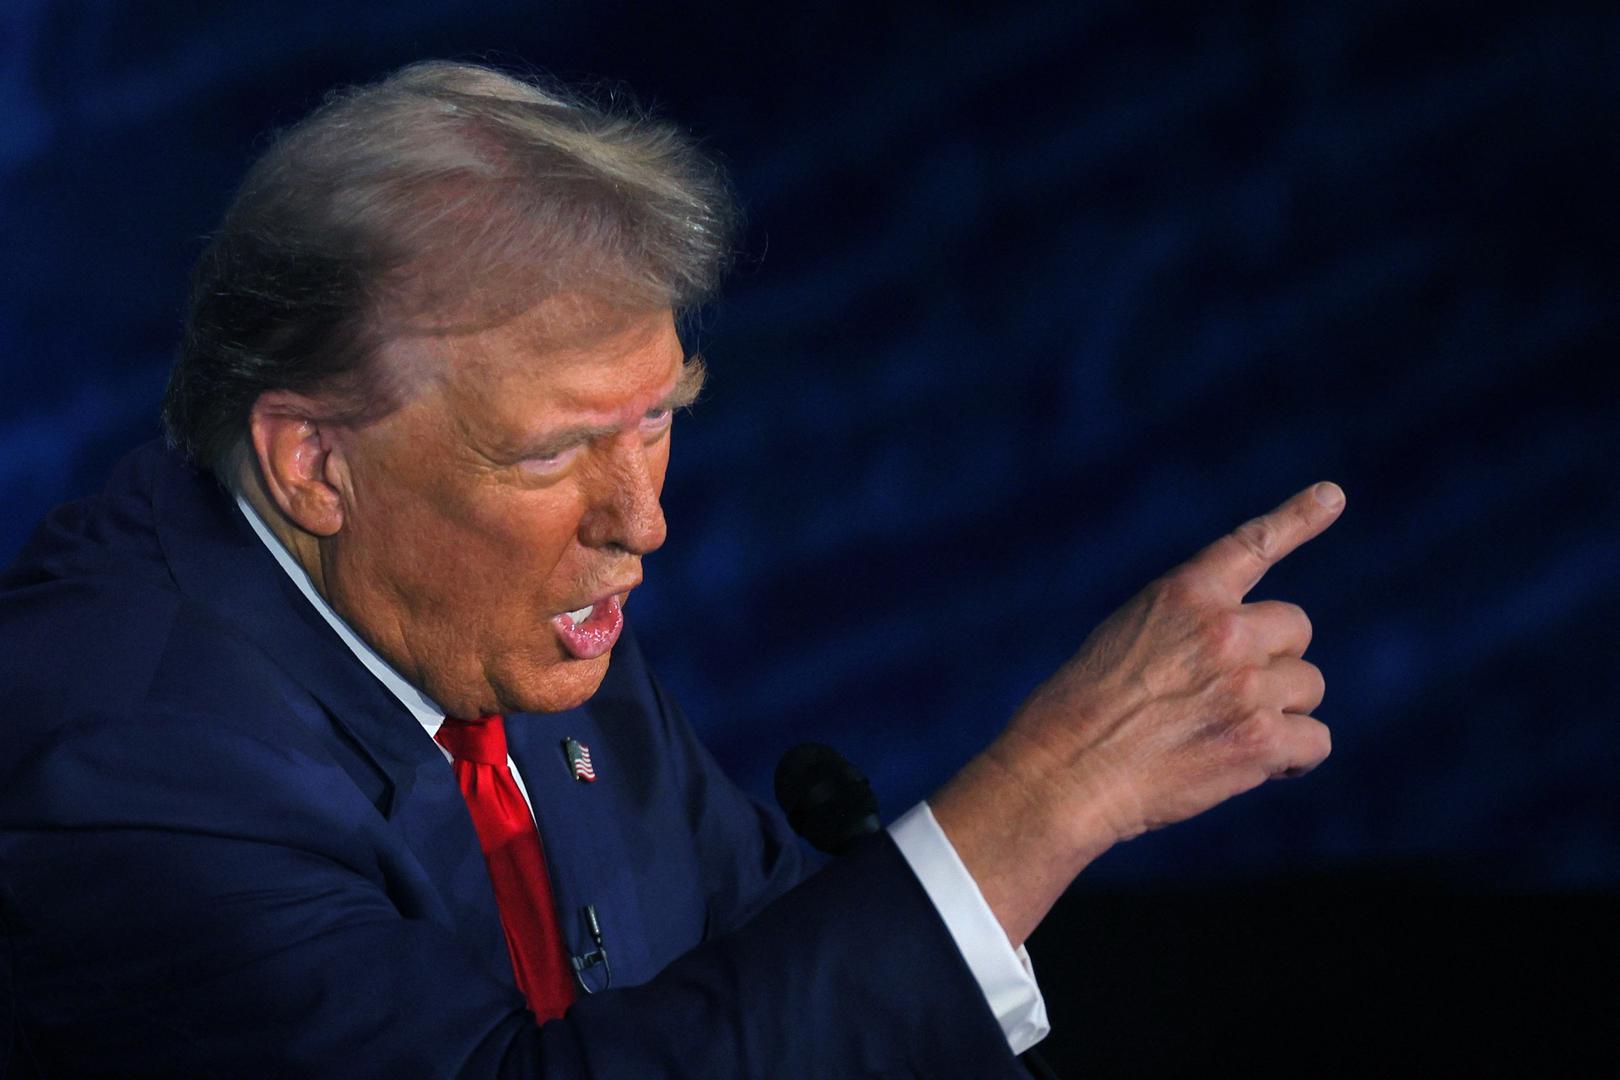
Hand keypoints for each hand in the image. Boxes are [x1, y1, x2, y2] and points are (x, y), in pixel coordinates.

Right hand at [932, 482, 1344, 944]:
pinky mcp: (1260, 740)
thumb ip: (1186, 631)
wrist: (1061, 772)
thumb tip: (1246, 659)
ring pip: (1307, 686)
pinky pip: (1315, 740)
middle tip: (1231, 696)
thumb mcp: (1123, 639)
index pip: (1252, 544)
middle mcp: (1224, 629)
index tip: (1332, 495)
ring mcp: (1247, 684)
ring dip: (1279, 710)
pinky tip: (1253, 767)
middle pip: (1295, 629)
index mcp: (1183, 594)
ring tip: (1224, 737)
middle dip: (1273, 660)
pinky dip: (1290, 757)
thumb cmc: (1076, 714)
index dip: (1297, 518)